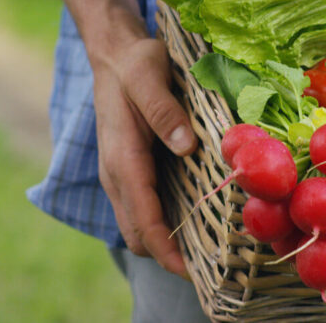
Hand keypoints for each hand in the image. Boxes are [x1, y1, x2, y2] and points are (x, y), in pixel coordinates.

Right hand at [92, 36, 197, 277]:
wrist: (114, 54)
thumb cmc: (134, 63)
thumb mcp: (148, 75)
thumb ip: (163, 110)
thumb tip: (185, 146)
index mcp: (122, 158)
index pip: (142, 219)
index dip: (165, 250)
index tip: (193, 271)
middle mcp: (116, 174)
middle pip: (137, 234)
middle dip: (168, 256)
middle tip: (211, 264)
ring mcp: (119, 175)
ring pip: (137, 225)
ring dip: (165, 243)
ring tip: (206, 249)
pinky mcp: (128, 170)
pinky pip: (142, 209)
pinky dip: (161, 224)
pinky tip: (192, 219)